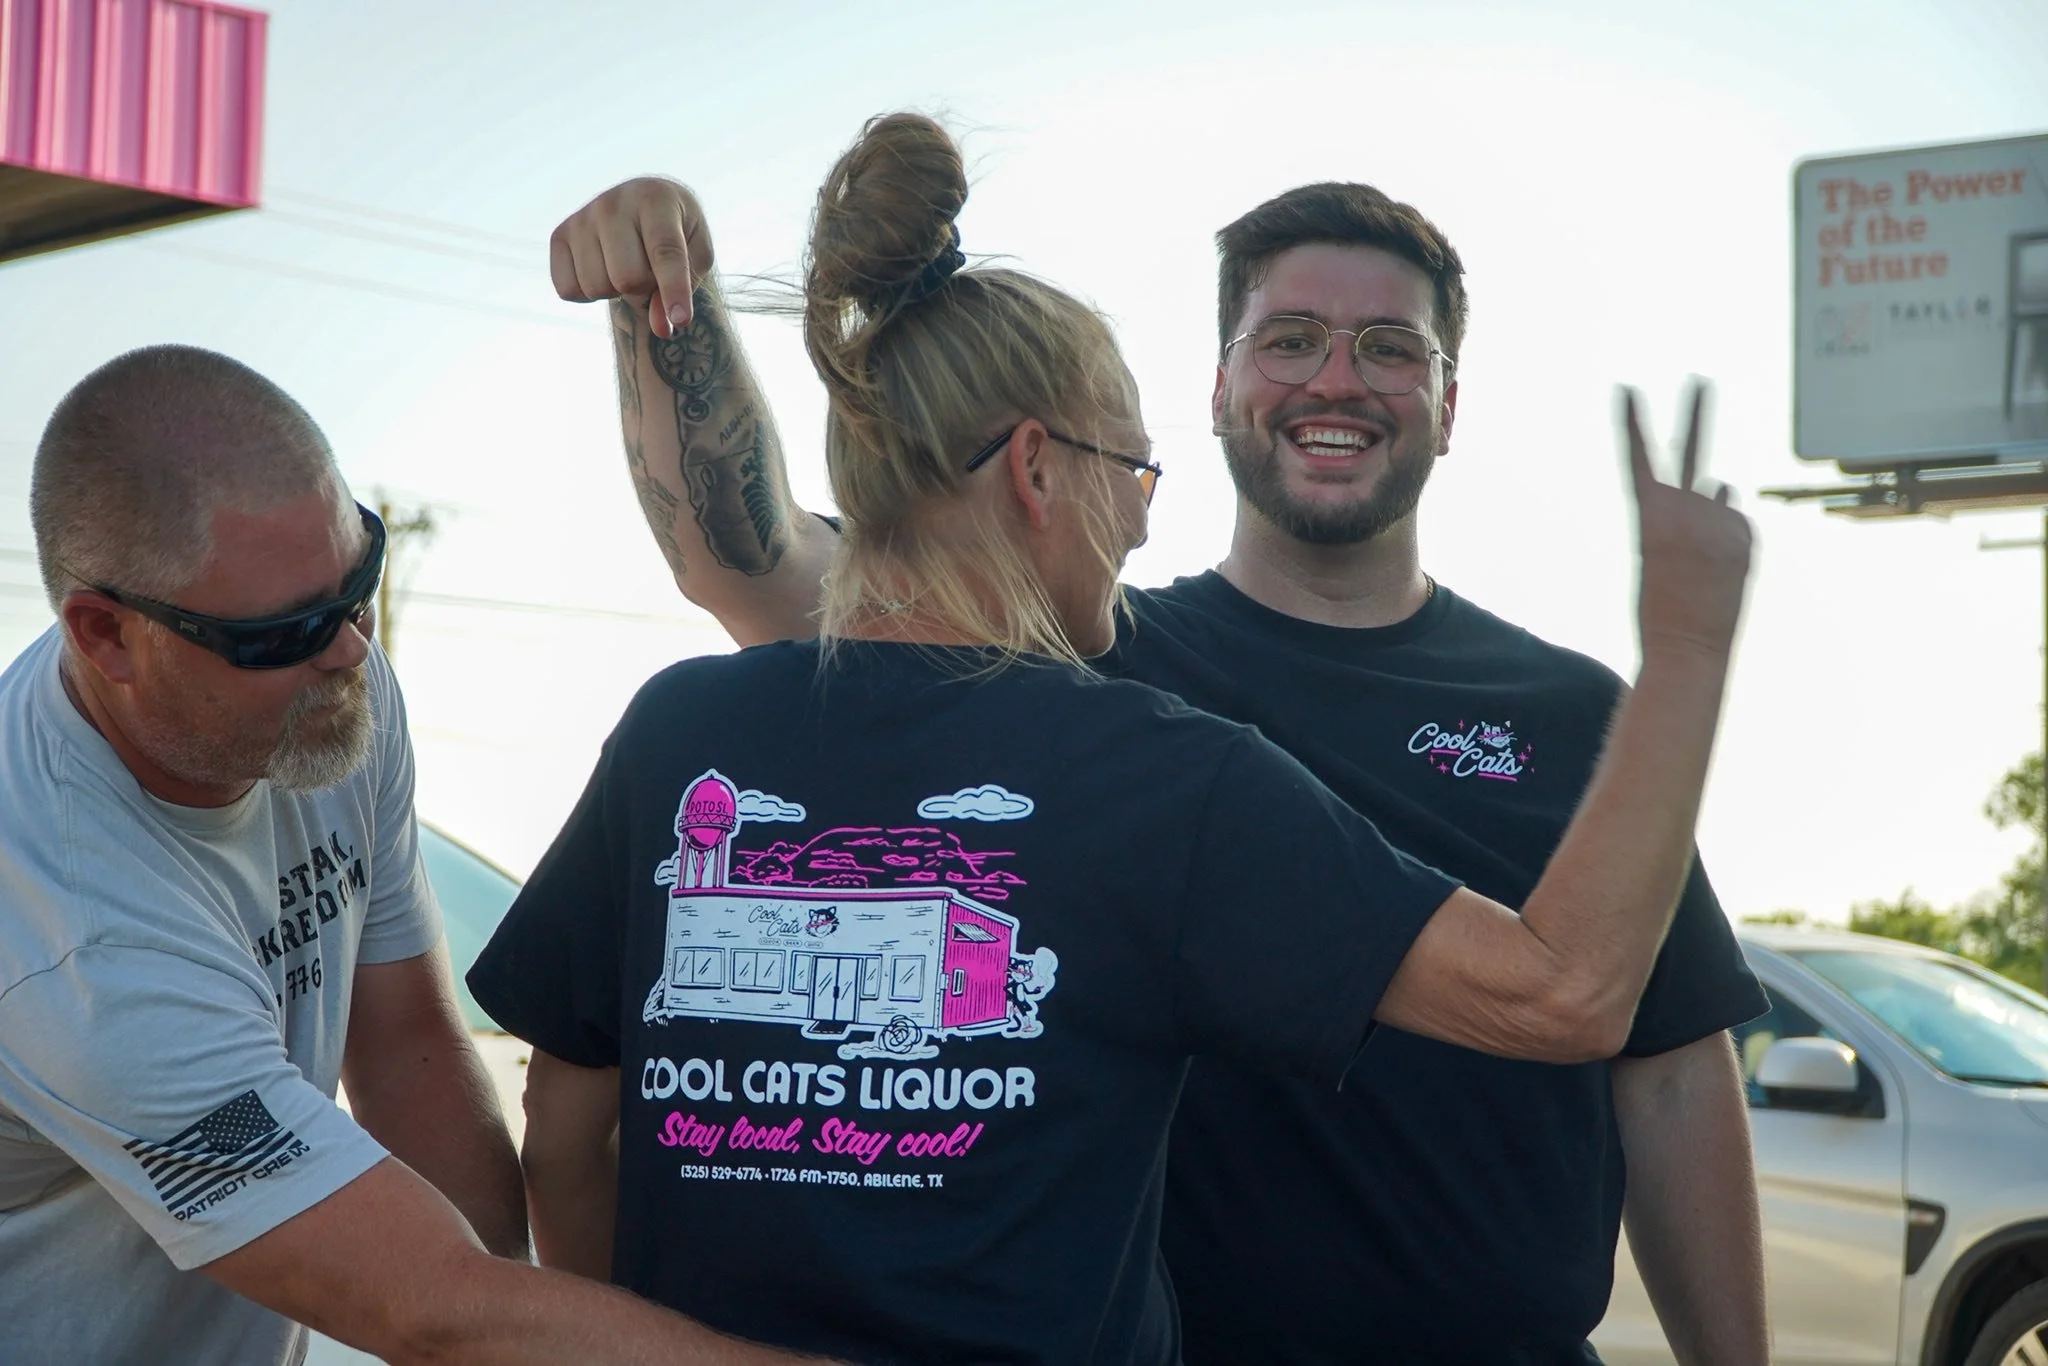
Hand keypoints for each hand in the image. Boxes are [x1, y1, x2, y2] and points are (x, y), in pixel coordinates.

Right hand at [549, 177, 711, 337]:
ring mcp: (582, 218)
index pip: (665, 253)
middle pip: (628, 278)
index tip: (682, 320)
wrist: (642, 199)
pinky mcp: (559, 236)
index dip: (674, 290)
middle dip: (644, 287)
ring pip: (597, 287)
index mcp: (655, 199)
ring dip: (617, 290)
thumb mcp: (695, 252)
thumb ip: (684, 287)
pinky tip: (601, 271)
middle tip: (649, 269)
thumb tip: (660, 328)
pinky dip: (588, 295)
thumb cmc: (677, 230)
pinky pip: (569, 290)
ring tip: (625, 265)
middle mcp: (613, 203)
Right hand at [1619, 379, 1753, 660]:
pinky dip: (1729, 544)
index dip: (1634, 423)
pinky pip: (1736, 527)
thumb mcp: (1663, 555)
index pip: (1641, 458)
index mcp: (1650, 516)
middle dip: (1696, 412)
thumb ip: (1693, 513)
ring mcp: (1718, 521)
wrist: (1687, 647)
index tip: (1628, 389)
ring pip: (1716, 502)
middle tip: (1702, 380)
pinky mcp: (1744, 535)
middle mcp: (1686, 510)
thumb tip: (1728, 485)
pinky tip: (1719, 575)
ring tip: (1696, 565)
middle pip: (1693, 449)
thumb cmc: (1661, 609)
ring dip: (1707, 525)